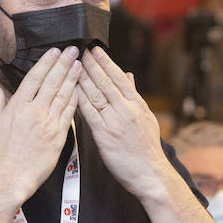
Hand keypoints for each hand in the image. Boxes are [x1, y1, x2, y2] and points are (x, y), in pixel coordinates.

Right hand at [0, 47, 81, 204]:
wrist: (9, 179)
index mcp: (17, 107)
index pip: (34, 78)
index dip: (46, 63)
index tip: (55, 51)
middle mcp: (34, 112)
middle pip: (52, 82)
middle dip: (63, 64)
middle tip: (73, 50)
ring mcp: (48, 124)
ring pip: (63, 96)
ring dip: (72, 78)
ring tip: (79, 64)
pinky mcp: (58, 137)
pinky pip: (68, 115)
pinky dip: (75, 101)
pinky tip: (80, 90)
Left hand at [75, 47, 168, 199]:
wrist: (150, 173)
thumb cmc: (146, 149)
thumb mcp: (146, 118)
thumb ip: (135, 96)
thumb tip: (129, 76)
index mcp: (137, 104)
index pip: (119, 77)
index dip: (106, 62)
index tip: (95, 49)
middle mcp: (126, 109)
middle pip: (106, 81)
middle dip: (91, 64)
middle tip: (79, 49)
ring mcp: (115, 121)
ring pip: (96, 93)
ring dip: (83, 77)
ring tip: (72, 64)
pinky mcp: (105, 134)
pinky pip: (90, 112)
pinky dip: (80, 99)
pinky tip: (71, 89)